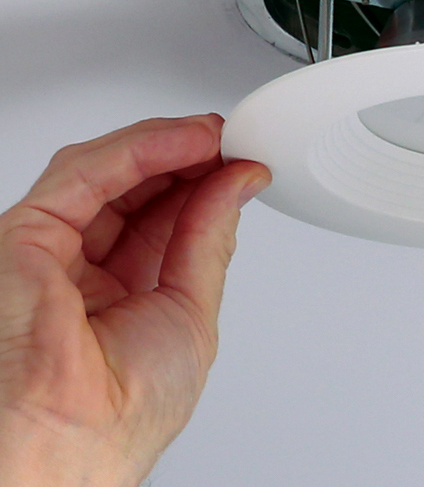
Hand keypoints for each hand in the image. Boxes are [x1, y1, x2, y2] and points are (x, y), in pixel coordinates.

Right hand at [0, 115, 270, 486]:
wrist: (71, 443)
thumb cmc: (121, 414)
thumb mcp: (192, 311)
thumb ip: (209, 238)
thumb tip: (237, 184)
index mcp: (124, 296)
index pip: (164, 222)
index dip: (203, 187)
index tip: (242, 164)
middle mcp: (86, 272)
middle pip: (137, 191)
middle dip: (189, 161)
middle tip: (232, 142)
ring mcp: (53, 251)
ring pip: (108, 173)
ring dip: (167, 146)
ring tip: (215, 136)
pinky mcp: (24, 234)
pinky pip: (84, 174)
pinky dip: (138, 149)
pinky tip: (185, 141)